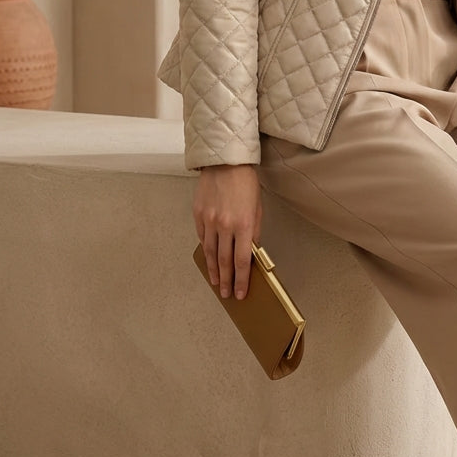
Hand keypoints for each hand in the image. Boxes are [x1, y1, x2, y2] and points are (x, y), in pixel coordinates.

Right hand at [193, 163, 261, 298]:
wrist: (226, 163)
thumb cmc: (246, 184)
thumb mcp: (257, 209)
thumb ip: (253, 233)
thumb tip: (250, 253)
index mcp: (244, 224)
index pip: (242, 260)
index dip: (242, 279)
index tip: (241, 292)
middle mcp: (225, 225)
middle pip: (224, 261)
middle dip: (226, 280)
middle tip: (227, 294)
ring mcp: (209, 220)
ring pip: (210, 253)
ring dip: (213, 270)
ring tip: (216, 282)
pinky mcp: (198, 214)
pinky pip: (201, 237)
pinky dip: (205, 250)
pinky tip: (208, 259)